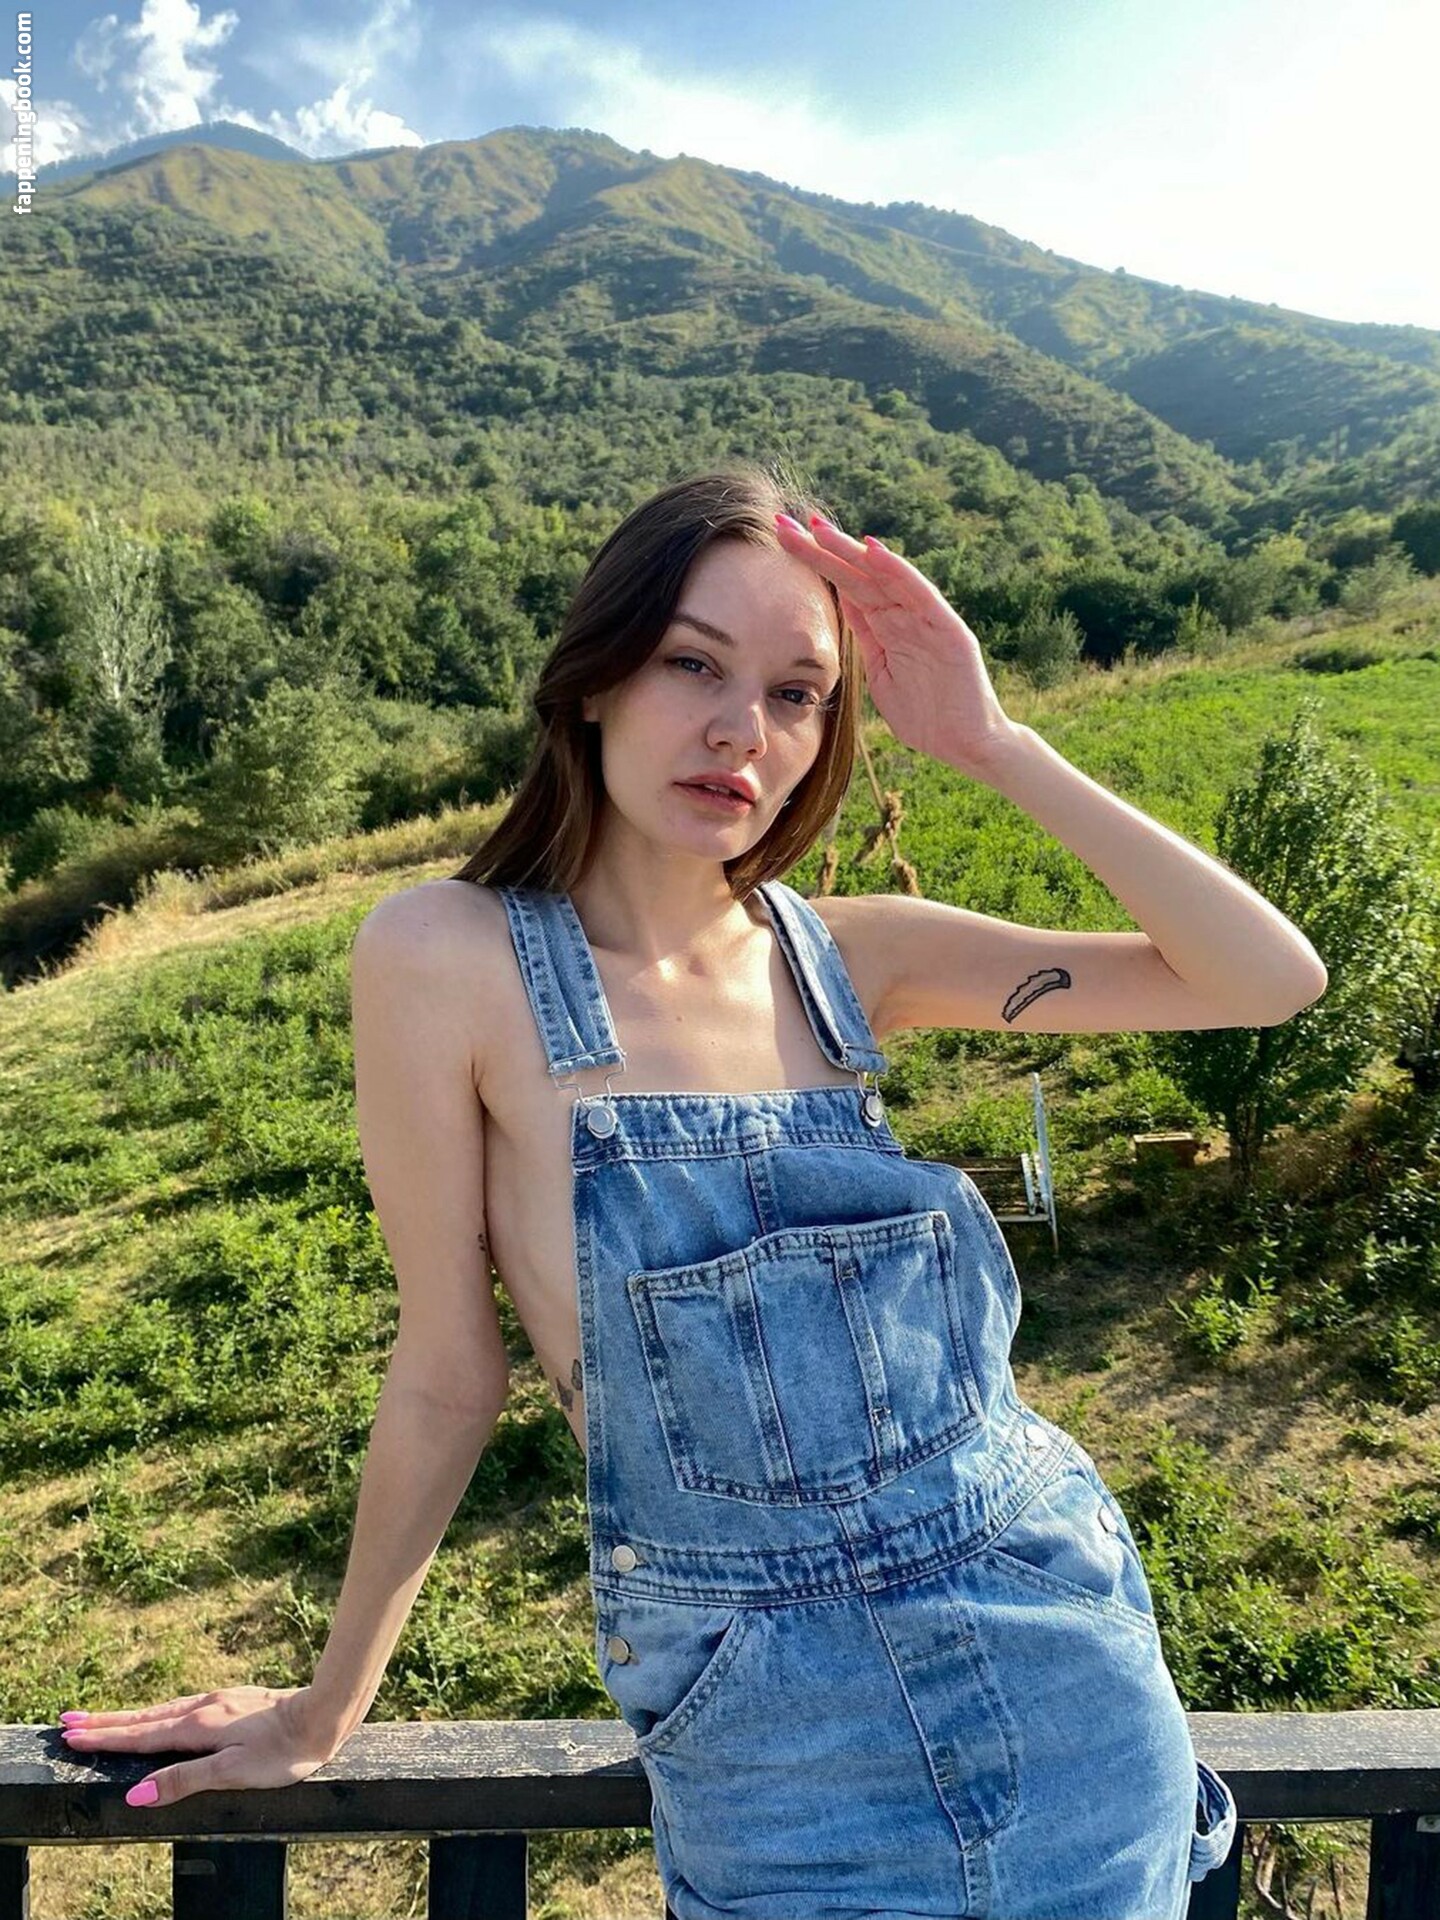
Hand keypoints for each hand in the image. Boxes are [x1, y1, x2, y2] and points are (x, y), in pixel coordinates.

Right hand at [58, 1684, 341, 1806]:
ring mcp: (218, 1701)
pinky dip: (158, 1712)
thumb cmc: (283, 1751)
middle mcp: (202, 1708)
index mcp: (197, 1727)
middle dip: (106, 1722)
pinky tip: (162, 1715)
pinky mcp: (232, 1700)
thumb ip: (183, 1780)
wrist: (324, 1714)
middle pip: (144, 1718)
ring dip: (129, 1716)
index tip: (71, 1735)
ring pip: (163, 1710)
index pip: (140, 1737)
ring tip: (103, 1719)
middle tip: (69, 1721)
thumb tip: (135, 1793)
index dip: (105, 1738)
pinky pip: (182, 1707)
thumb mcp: (232, 1773)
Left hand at [775, 511, 1020, 776]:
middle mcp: (905, 616)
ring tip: (818, 528)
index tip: (785, 540)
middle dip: (821, 549)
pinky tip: (872, 550)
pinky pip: (920, 595)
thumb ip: (868, 642)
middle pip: (857, 575)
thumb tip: (844, 611)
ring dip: (850, 551)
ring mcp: (926, 621)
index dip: (817, 563)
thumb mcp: (883, 676)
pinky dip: (897, 571)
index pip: (847, 587)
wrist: (970, 746)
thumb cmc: (928, 718)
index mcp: (888, 628)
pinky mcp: (949, 631)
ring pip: (882, 577)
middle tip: (783, 523)